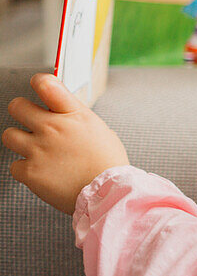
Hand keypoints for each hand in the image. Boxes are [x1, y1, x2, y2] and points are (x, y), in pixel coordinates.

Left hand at [2, 74, 129, 214]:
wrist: (107, 193)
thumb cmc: (107, 164)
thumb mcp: (99, 130)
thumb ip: (76, 119)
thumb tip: (62, 114)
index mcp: (74, 114)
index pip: (46, 83)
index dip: (39, 82)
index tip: (39, 86)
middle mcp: (53, 128)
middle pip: (17, 106)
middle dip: (22, 112)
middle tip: (31, 121)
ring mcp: (38, 149)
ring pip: (9, 135)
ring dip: (20, 142)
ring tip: (36, 150)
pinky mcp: (29, 171)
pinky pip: (14, 165)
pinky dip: (26, 170)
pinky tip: (42, 172)